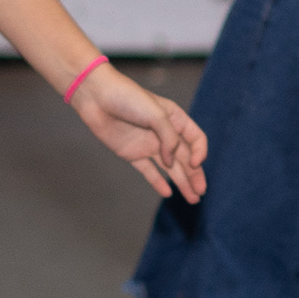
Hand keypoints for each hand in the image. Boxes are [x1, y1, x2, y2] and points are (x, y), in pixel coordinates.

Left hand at [74, 63, 208, 200]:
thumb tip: (171, 162)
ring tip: (192, 199)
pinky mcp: (133, 154)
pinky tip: (167, 193)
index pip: (196, 139)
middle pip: (185, 157)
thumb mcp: (156, 114)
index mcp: (175, 119)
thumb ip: (169, 138)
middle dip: (195, 175)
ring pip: (170, 168)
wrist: (97, 98)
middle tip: (201, 192)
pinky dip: (157, 182)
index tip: (195, 163)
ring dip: (181, 182)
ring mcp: (148, 144)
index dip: (199, 152)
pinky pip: (148, 171)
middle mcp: (164, 133)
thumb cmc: (128, 98)